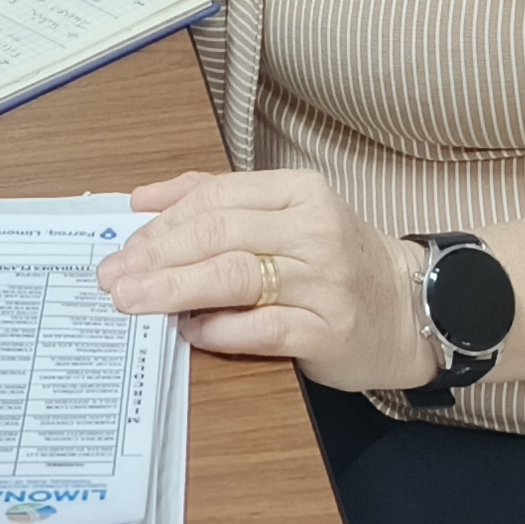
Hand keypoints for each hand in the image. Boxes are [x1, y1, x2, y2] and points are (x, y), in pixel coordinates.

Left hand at [97, 170, 439, 394]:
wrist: (413, 306)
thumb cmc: (337, 262)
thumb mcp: (289, 215)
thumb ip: (220, 201)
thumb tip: (143, 200)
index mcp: (299, 192)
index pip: (215, 197)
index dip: (161, 223)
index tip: (122, 247)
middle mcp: (314, 230)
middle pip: (218, 234)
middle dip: (155, 256)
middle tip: (111, 278)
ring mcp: (324, 280)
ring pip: (234, 277)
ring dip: (173, 289)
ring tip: (132, 302)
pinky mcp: (330, 330)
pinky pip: (262, 328)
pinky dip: (219, 329)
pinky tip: (188, 331)